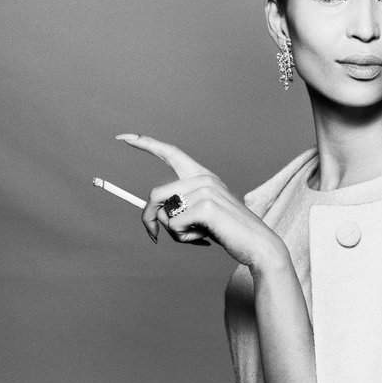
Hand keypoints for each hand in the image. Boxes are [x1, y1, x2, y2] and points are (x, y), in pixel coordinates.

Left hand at [116, 133, 285, 270]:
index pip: (170, 152)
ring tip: (197, 236)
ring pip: (164, 212)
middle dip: (148, 218)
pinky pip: (174, 224)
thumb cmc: (228, 233)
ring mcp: (206, 190)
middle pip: (156, 194)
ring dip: (174, 232)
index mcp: (203, 176)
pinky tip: (204, 239)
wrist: (258, 245)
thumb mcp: (200, 217)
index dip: (145, 143)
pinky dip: (183, 237)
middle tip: (153, 236)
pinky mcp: (206, 206)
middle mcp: (203, 178)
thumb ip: (179, 209)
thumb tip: (152, 213)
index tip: (122, 136)